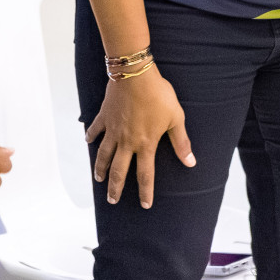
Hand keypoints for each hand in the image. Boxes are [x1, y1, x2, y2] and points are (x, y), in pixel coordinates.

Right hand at [85, 67, 193, 208]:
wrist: (135, 75)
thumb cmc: (158, 94)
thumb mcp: (175, 118)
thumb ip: (181, 142)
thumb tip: (190, 162)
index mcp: (145, 144)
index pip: (145, 175)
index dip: (145, 192)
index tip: (145, 205)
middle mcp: (127, 142)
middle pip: (119, 171)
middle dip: (115, 188)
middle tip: (112, 200)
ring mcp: (113, 130)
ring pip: (104, 155)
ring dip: (101, 169)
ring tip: (99, 179)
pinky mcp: (104, 116)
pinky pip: (95, 130)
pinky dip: (91, 137)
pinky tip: (88, 141)